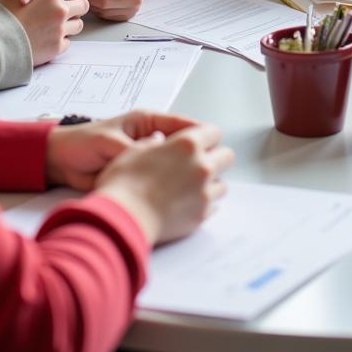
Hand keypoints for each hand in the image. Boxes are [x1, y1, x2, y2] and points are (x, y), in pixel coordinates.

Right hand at [0, 0, 88, 63]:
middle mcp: (60, 9)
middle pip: (83, 4)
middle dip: (75, 7)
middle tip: (63, 11)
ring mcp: (60, 29)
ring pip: (78, 24)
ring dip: (69, 25)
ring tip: (52, 27)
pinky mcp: (56, 48)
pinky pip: (68, 42)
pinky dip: (59, 42)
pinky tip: (45, 40)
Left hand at [46, 110, 199, 189]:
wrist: (59, 162)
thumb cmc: (83, 143)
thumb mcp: (111, 142)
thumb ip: (134, 151)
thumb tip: (156, 159)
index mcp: (147, 123)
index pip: (183, 124)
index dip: (201, 134)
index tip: (215, 146)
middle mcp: (152, 140)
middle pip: (185, 146)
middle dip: (198, 157)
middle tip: (210, 171)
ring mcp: (148, 161)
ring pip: (176, 167)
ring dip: (186, 175)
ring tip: (201, 187)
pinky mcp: (142, 179)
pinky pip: (163, 183)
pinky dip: (172, 189)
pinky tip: (181, 199)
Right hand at [95, 121, 233, 244]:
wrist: (124, 219)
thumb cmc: (125, 184)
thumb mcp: (134, 150)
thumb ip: (153, 143)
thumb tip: (159, 142)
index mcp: (187, 145)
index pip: (213, 132)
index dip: (205, 135)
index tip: (199, 140)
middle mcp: (201, 167)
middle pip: (226, 156)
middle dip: (215, 157)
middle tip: (198, 162)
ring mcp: (204, 193)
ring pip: (222, 184)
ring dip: (211, 182)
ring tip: (190, 186)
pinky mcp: (201, 216)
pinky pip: (213, 206)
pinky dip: (204, 203)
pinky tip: (187, 202)